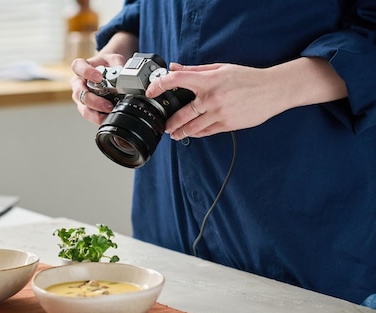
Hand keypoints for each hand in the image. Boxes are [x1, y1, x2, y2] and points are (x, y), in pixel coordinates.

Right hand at [70, 54, 126, 124]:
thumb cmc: (106, 65)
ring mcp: (81, 98)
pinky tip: (108, 117)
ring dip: (96, 113)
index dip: (86, 72)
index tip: (99, 78)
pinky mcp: (87, 108)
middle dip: (94, 101)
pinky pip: (90, 115)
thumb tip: (124, 74)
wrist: (108, 72)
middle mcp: (78, 84)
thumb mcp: (113, 59)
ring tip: (110, 112)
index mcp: (81, 68)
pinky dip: (99, 118)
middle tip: (107, 104)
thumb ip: (118, 63)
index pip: (78, 67)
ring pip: (83, 108)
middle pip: (79, 93)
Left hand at [146, 58, 347, 140]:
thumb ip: (195, 70)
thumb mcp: (220, 68)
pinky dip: (197, 134)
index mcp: (209, 81)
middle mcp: (212, 98)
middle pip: (182, 114)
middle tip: (164, 126)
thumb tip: (174, 68)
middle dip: (170, 123)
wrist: (273, 90)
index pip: (177, 81)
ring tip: (174, 134)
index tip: (151, 92)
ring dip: (180, 132)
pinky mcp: (228, 124)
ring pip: (193, 128)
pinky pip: (207, 132)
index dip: (160, 86)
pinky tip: (191, 134)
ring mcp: (220, 113)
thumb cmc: (247, 78)